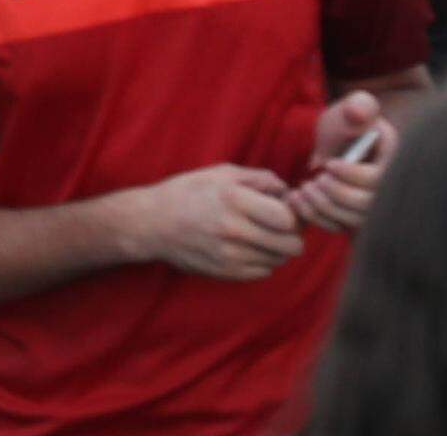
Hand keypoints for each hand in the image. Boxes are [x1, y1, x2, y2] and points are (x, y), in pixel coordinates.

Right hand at [120, 165, 303, 280]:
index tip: (285, 209)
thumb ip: (259, 178)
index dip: (293, 214)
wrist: (152, 224)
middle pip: (292, 245)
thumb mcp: (221, 173)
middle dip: (292, 235)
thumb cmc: (188, 192)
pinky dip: (263, 260)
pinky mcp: (226, 273)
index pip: (288, 219)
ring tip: (262, 235)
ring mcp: (230, 255)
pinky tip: (248, 247)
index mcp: (234, 200)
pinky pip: (264, 272)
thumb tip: (287, 191)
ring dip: (278, 248)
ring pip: (279, 260)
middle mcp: (234, 230)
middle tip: (280, 226)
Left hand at [291, 90, 393, 232]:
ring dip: (322, 207)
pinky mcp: (355, 219)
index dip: (352, 175)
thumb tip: (358, 115)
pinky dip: (315, 217)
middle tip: (315, 180)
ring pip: (353, 222)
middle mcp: (390, 189)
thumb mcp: (355, 105)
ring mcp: (374, 208)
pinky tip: (296, 199)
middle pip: (367, 207)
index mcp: (396, 161)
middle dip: (336, 194)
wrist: (342, 139)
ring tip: (303, 189)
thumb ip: (360, 105)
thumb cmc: (350, 120)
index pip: (379, 180)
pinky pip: (339, 229)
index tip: (329, 164)